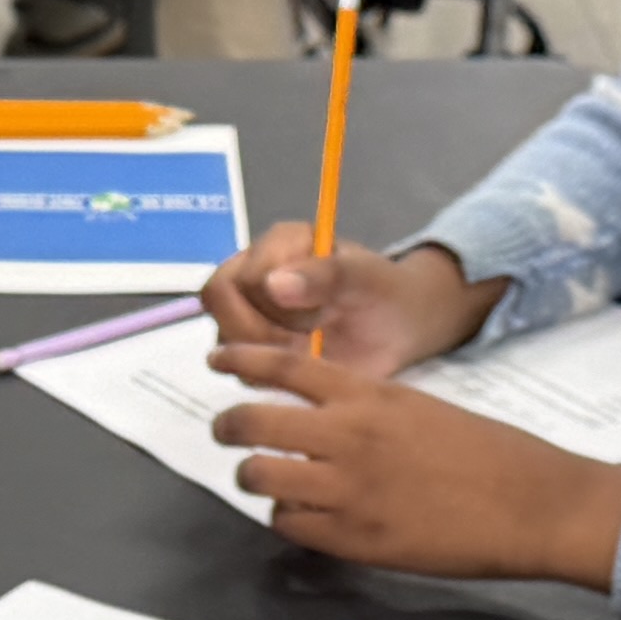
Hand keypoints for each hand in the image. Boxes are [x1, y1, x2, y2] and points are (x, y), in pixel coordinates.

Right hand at [199, 219, 482, 371]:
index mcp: (276, 245)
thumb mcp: (364, 276)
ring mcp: (249, 315)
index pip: (235, 277)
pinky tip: (307, 363)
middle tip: (313, 337)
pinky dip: (274, 374)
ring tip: (314, 348)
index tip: (314, 310)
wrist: (399, 324)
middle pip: (220, 308)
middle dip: (264, 333)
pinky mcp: (256, 351)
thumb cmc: (381, 290)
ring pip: (226, 344)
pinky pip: (242, 370)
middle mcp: (252, 276)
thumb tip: (272, 285)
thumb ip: (324, 275)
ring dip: (271, 354)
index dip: (267, 302)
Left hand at [199, 335, 620, 581]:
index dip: (241, 359)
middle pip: (254, 422)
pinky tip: (301, 514)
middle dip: (229, 425)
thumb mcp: (420, 408)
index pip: (284, 365)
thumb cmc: (487, 453)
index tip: (218, 359)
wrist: (530, 504)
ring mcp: (345, 491)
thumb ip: (366, 408)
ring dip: (252, 475)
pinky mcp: (352, 539)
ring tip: (263, 477)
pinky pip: (289, 524)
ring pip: (260, 476)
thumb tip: (323, 416)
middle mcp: (348, 437)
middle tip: (225, 429)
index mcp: (369, 396)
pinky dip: (285, 517)